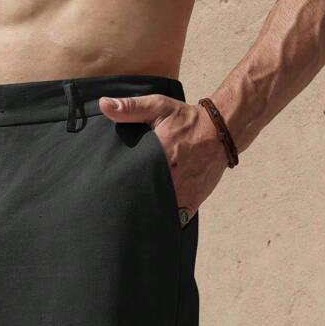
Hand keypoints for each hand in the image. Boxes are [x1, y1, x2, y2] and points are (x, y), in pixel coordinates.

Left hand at [99, 94, 228, 221]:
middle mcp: (171, 177)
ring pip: (158, 212)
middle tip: (119, 204)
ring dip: (148, 213)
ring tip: (134, 214)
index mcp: (160, 154)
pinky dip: (164, 220)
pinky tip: (154, 217)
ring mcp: (182, 193)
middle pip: (143, 198)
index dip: (120, 185)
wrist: (220, 131)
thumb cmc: (186, 119)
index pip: (132, 177)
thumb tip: (104, 105)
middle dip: (132, 201)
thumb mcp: (158, 107)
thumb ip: (130, 108)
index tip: (110, 189)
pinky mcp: (192, 203)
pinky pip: (174, 219)